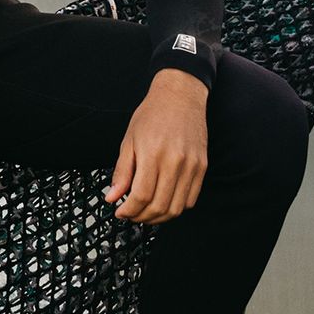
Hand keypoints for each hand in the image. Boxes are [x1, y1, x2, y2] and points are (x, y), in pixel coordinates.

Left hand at [105, 69, 209, 224]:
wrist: (180, 96)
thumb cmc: (151, 115)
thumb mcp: (129, 140)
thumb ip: (122, 172)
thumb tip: (112, 197)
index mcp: (152, 154)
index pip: (141, 196)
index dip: (129, 210)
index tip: (120, 212)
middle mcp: (175, 162)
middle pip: (159, 206)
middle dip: (141, 217)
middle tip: (131, 215)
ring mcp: (192, 166)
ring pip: (176, 208)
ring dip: (159, 218)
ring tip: (145, 213)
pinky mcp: (202, 167)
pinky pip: (190, 199)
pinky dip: (176, 208)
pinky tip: (163, 202)